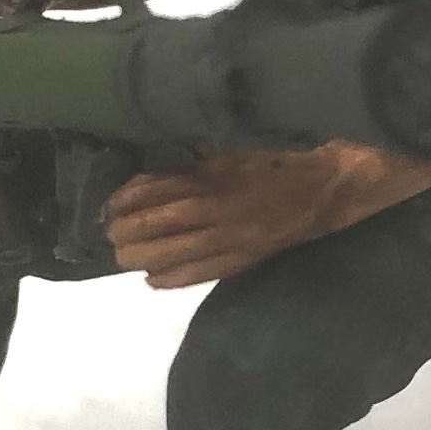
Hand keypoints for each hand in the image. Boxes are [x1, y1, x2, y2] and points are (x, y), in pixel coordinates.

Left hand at [103, 148, 351, 288]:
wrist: (320, 190)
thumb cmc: (273, 163)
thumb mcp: (228, 151)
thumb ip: (191, 160)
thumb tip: (153, 168)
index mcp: (207, 178)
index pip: (150, 191)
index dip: (123, 199)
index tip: (111, 204)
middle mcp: (210, 211)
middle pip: (150, 227)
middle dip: (123, 232)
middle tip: (110, 232)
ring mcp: (224, 241)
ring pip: (167, 255)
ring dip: (139, 257)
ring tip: (123, 255)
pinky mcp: (238, 261)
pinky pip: (195, 275)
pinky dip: (169, 278)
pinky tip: (152, 278)